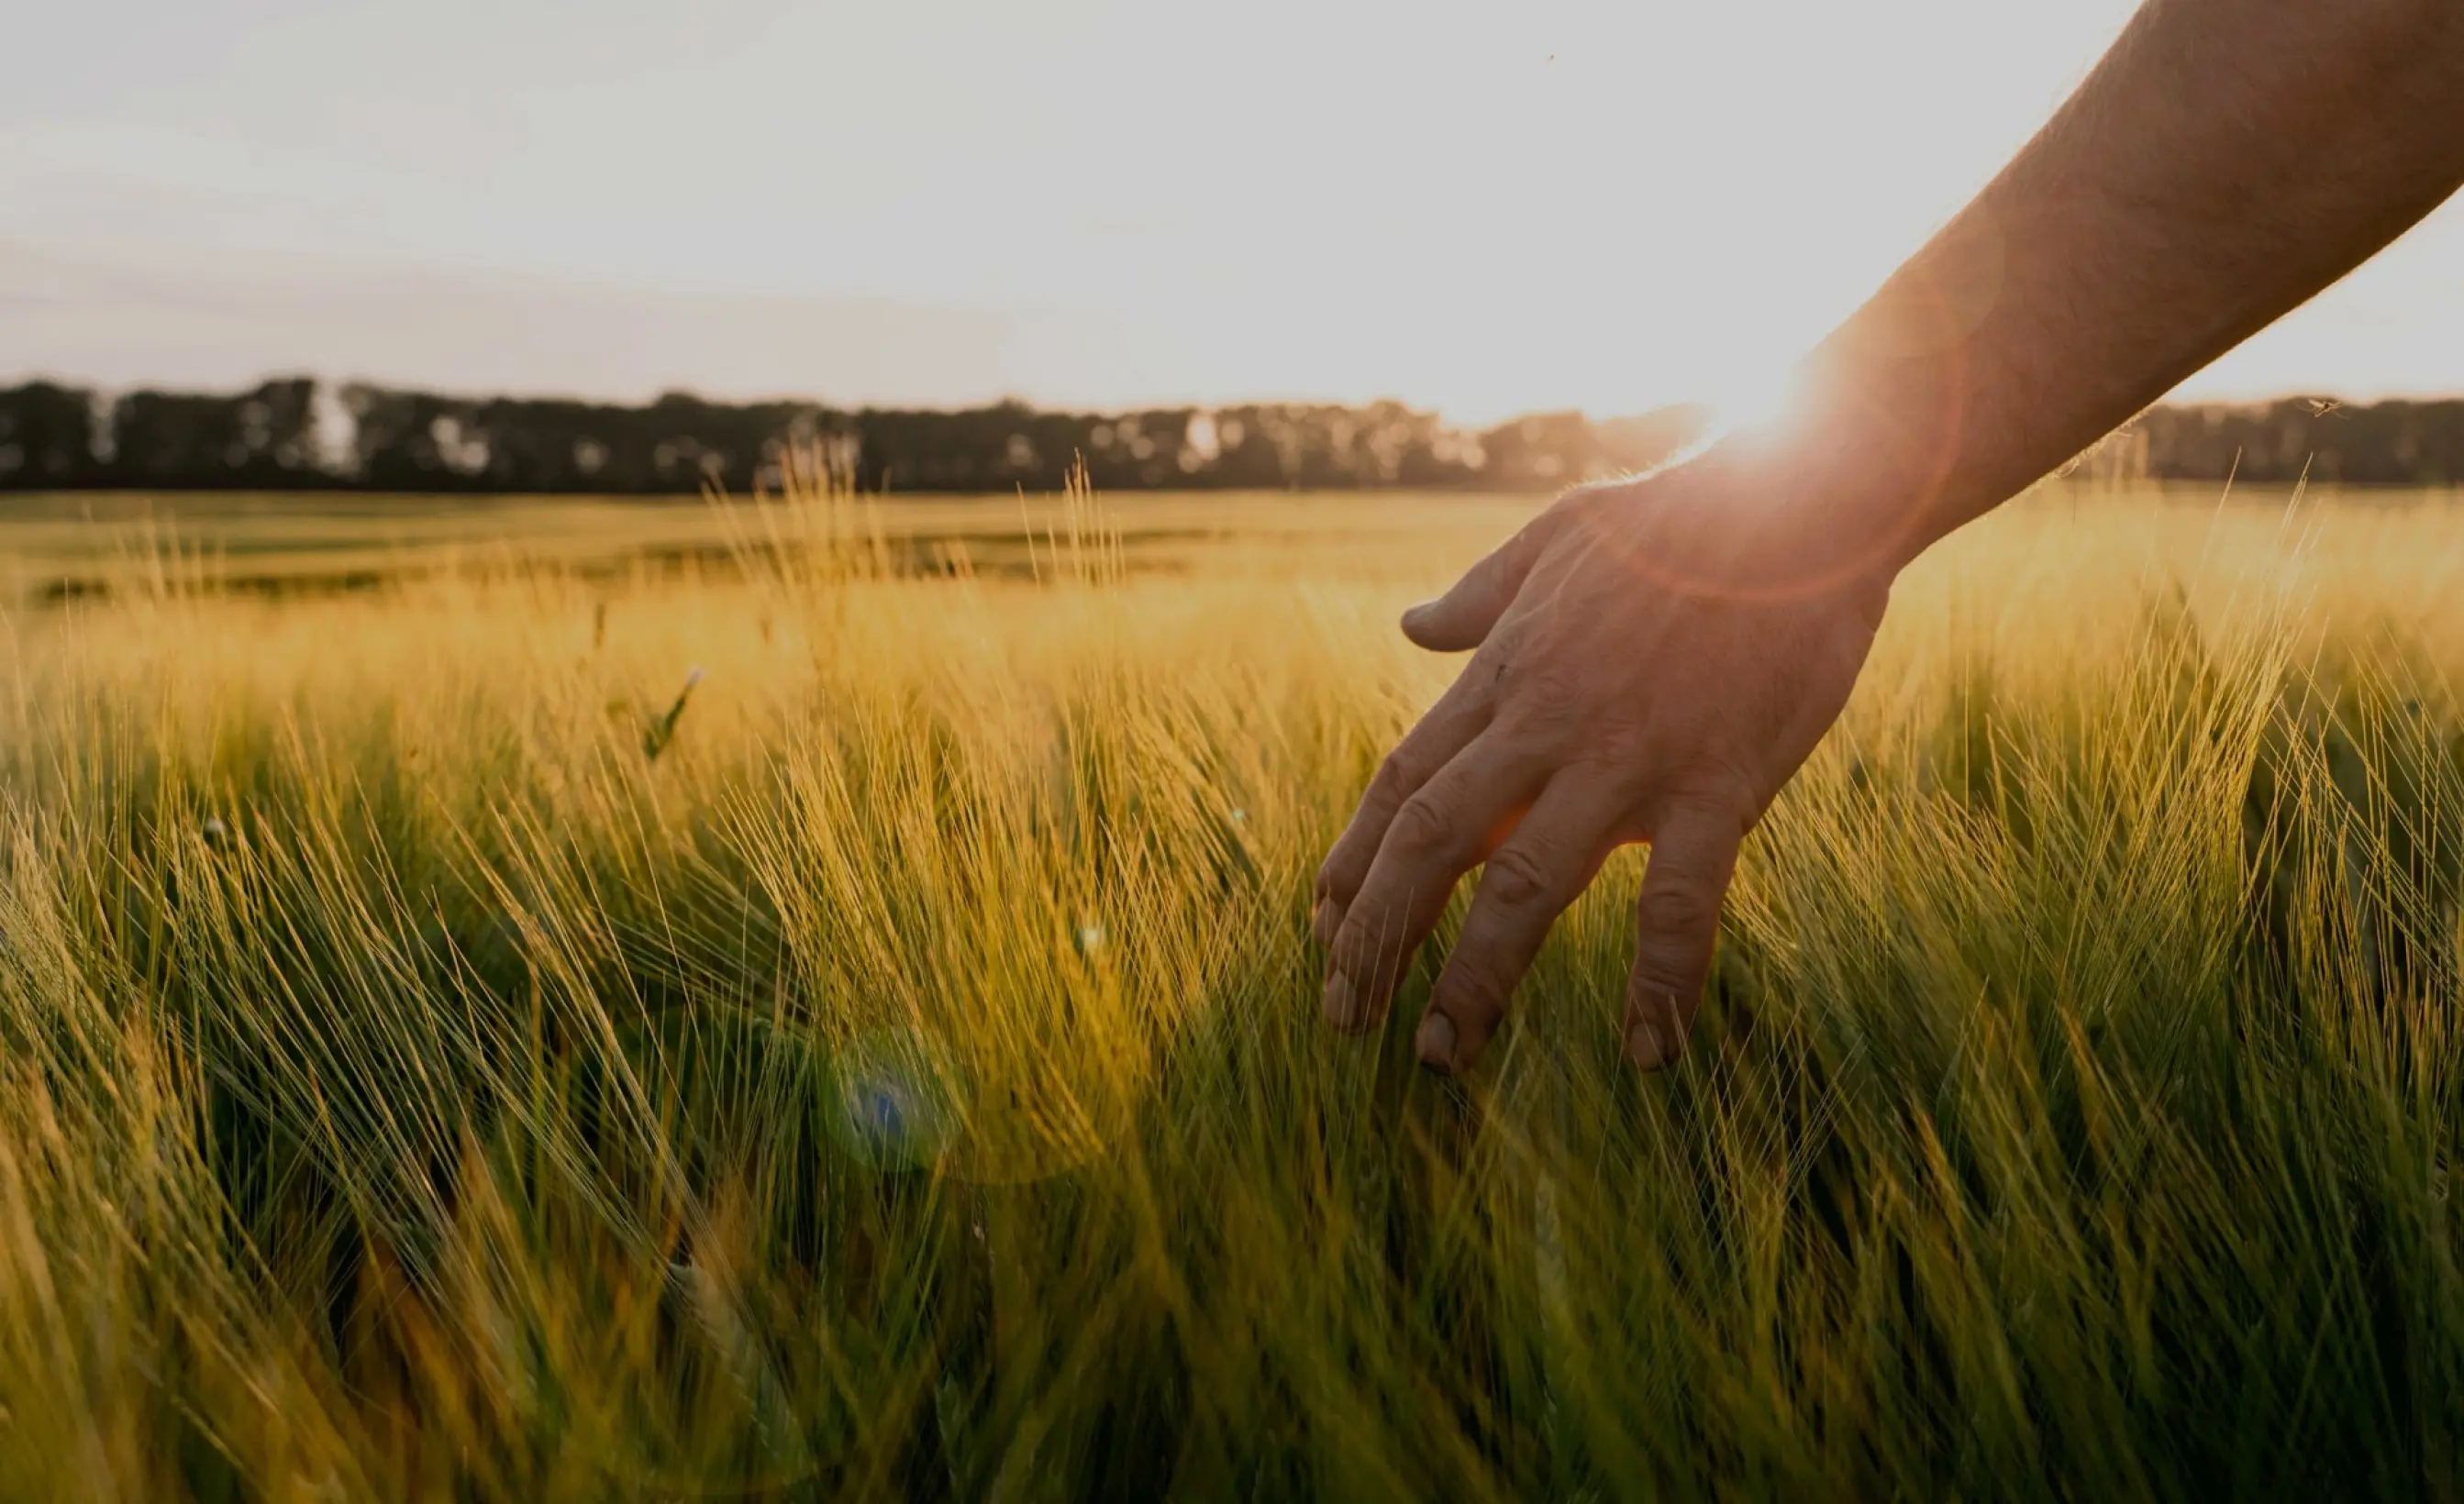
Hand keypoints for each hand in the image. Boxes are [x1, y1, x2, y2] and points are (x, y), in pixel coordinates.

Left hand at [1312, 458, 1891, 1074]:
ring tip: (1440, 1056)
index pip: (1402, 784)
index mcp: (1507, 676)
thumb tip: (1412, 626)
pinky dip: (1661, 980)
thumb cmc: (1682, 516)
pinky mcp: (1718, 783)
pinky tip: (1648, 1053)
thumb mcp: (1557, 537)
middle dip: (1376, 935)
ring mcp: (1629, 759)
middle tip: (1341, 1016)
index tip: (1319, 926)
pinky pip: (1681, 902)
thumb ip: (1481, 594)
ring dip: (1475, 978)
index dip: (1353, 862)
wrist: (1801, 495)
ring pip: (1526, 887)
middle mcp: (1547, 725)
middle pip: (1432, 843)